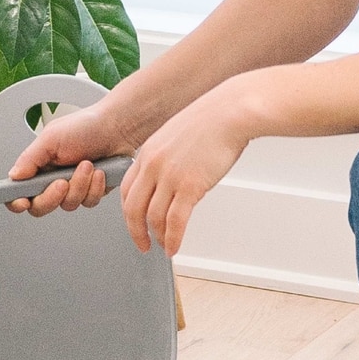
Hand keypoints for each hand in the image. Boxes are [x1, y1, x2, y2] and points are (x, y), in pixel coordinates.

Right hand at [7, 100, 133, 216]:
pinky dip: (95, 187)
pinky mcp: (91, 192)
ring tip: (87, 165)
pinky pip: (88, 202)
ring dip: (79, 185)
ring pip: (68, 205)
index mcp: (38, 167)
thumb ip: (29, 158)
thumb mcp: (51, 138)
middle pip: (41, 207)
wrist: (118, 127)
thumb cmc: (86, 125)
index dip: (17, 201)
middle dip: (52, 196)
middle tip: (61, 181)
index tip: (23, 201)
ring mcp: (73, 188)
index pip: (19, 192)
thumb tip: (14, 176)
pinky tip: (99, 171)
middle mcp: (52, 180)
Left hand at [120, 86, 251, 256]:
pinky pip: (175, 222)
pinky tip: (174, 247)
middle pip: (133, 208)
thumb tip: (170, 179)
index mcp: (147, 153)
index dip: (128, 212)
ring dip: (158, 237)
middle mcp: (153, 166)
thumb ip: (167, 157)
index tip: (134, 223)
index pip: (126, 190)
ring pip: (154, 218)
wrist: (232, 112)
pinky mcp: (190, 187)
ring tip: (164, 246)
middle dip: (136, 232)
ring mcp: (170, 177)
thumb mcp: (176, 135)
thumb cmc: (213, 119)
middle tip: (142, 244)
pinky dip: (172, 239)